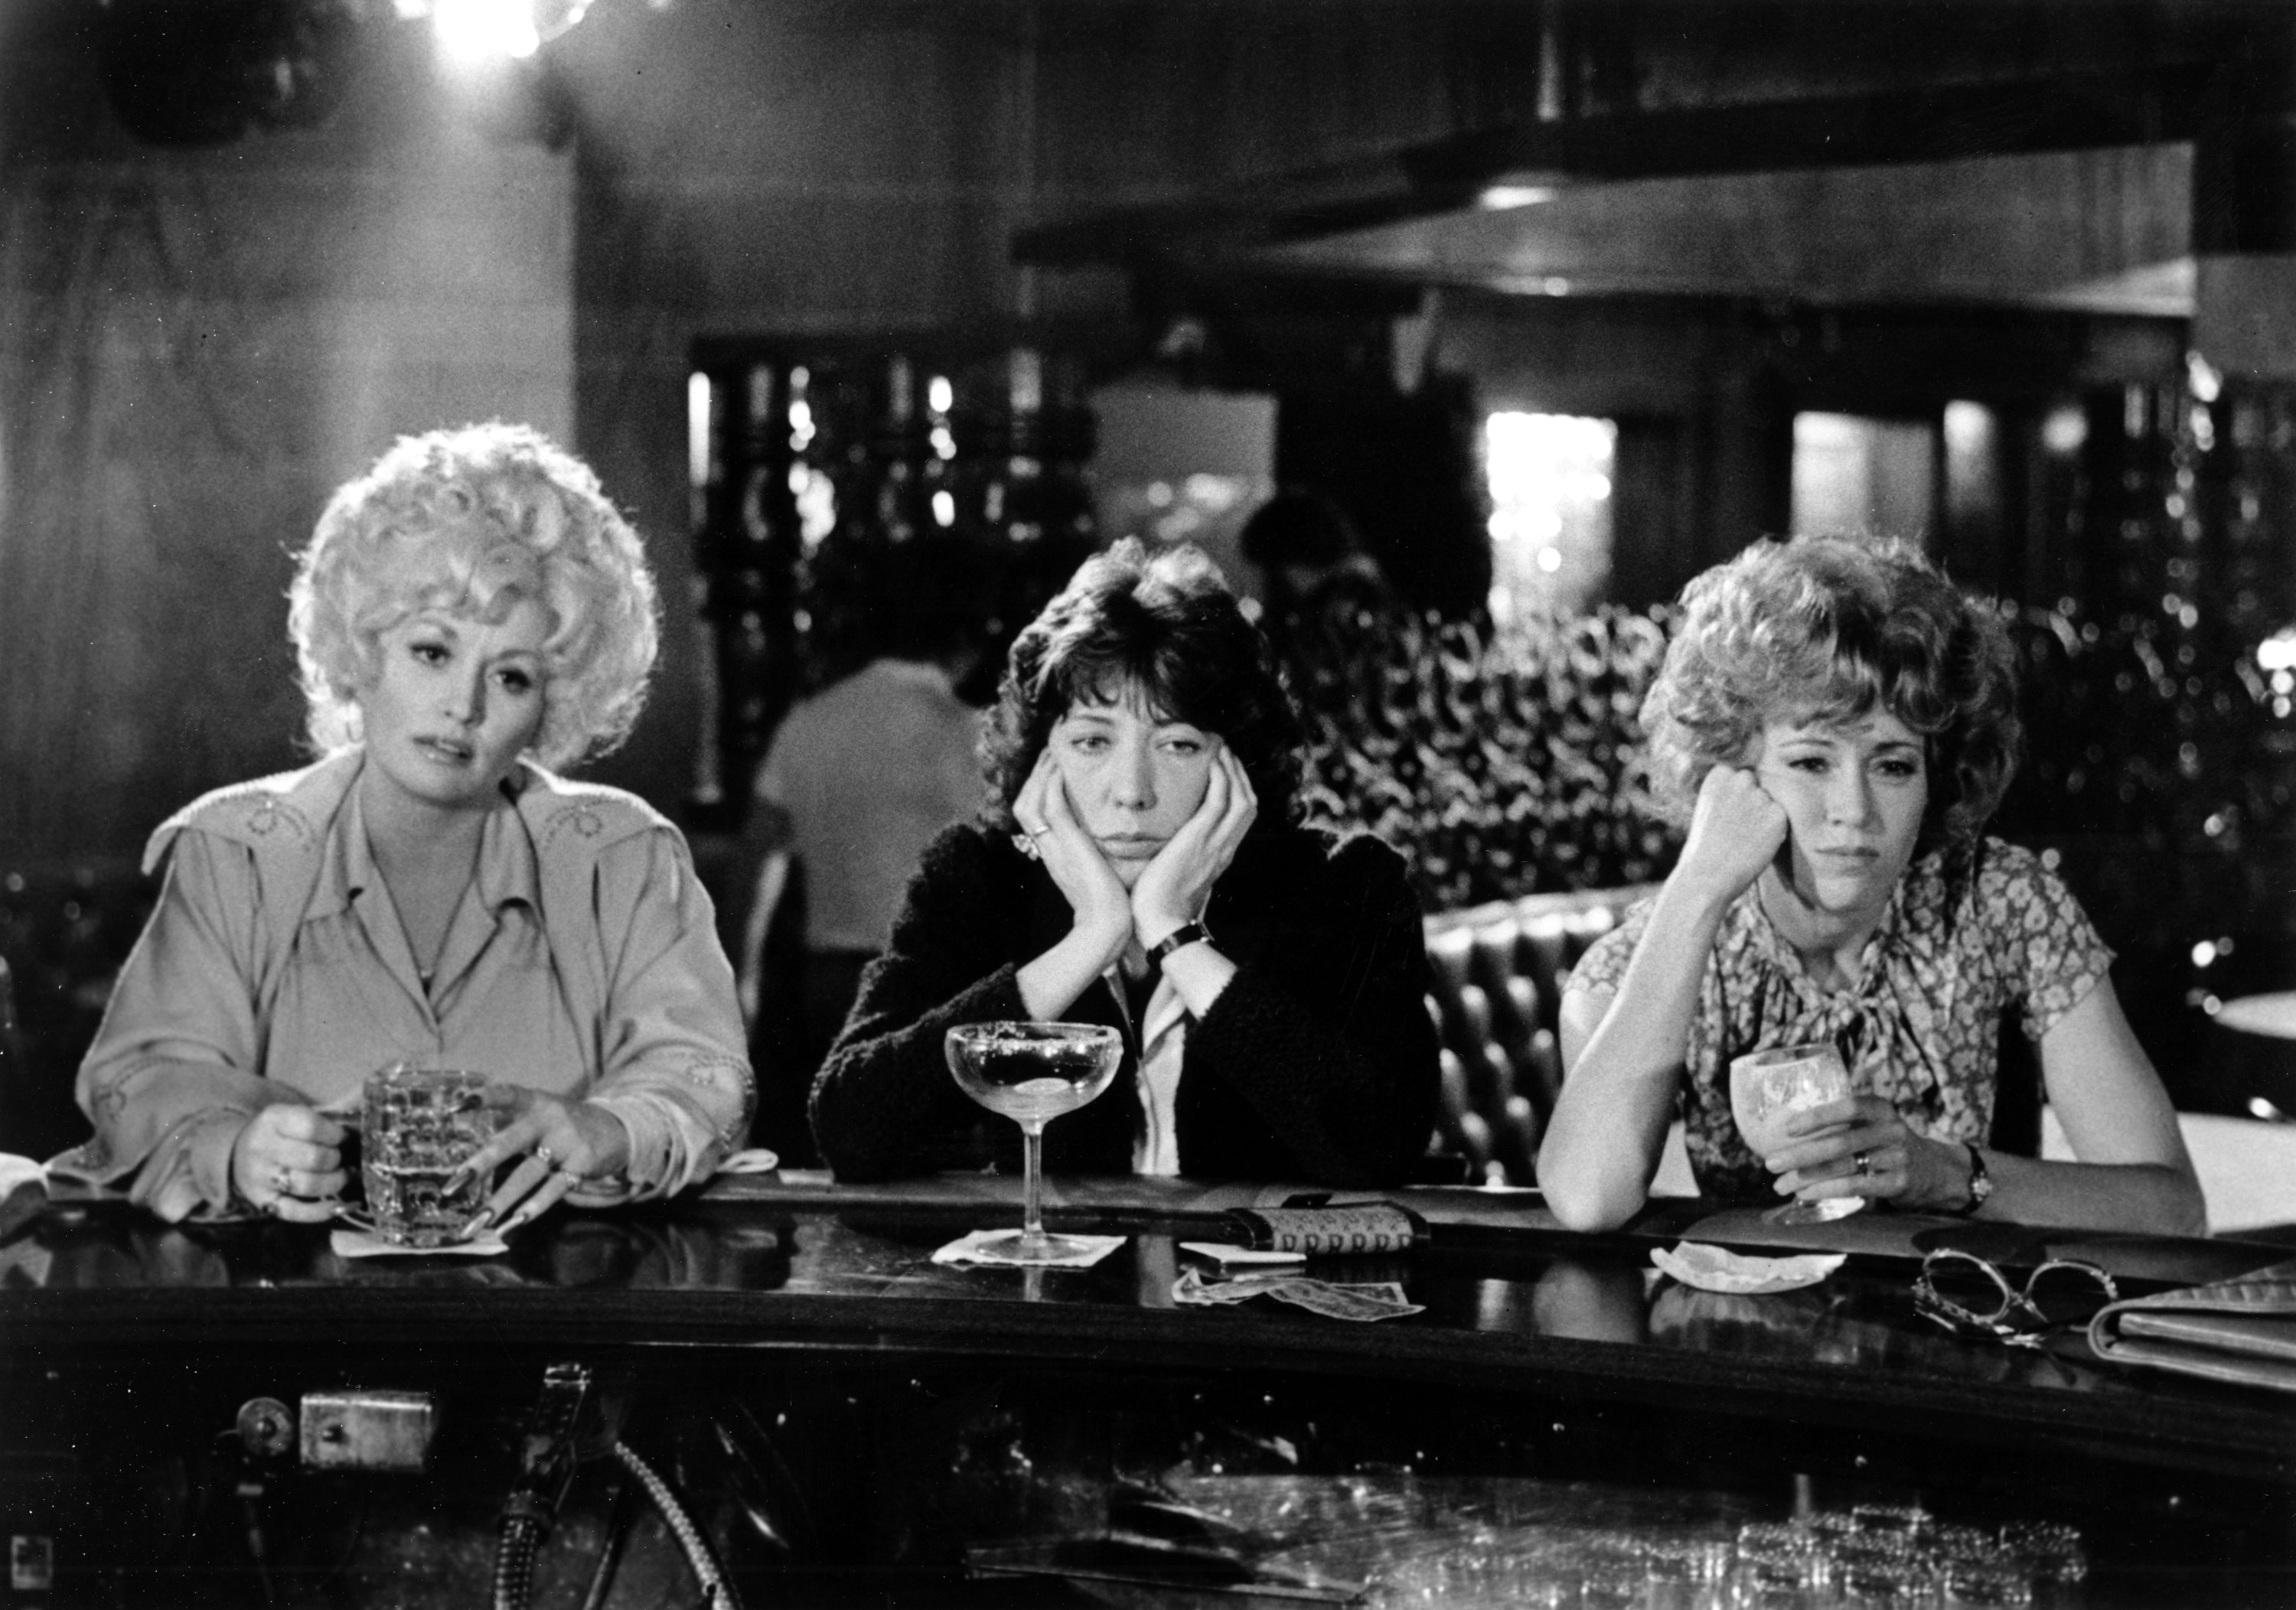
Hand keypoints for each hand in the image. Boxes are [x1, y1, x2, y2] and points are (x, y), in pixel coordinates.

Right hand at [231, 1104, 347, 1222]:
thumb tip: (360, 1134)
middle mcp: (262, 1148)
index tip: (343, 1137)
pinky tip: (340, 1205)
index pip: (311, 1126)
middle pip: (313, 1158)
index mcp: (272, 1119)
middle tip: (339, 1158)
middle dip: (335, 1159)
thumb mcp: (293, 1115)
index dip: (335, 1134)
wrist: (237, 1152)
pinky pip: (296, 1212)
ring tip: (343, 1176)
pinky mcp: (263, 1202)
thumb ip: (323, 1122)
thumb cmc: (279, 1132)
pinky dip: (322, 1211)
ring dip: (334, 1182)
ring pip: (307, 1185)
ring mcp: (260, 1178)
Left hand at [449, 1087, 632, 1234]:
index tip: (453, 1107)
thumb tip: (465, 1159)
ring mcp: (567, 1142)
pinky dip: (533, 1207)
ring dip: (500, 1200)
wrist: (619, 1127)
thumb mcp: (541, 1113)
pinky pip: (555, 1189)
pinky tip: (513, 1223)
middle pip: (510, 1142)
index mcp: (536, 1103)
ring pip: (527, 1174)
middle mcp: (549, 1120)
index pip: (507, 1095)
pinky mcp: (582, 1164)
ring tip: (476, 1222)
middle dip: (480, 1165)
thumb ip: (510, 1127)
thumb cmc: (564, 1125)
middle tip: (451, 1187)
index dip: (483, 1098)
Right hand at [1013, 748, 1131, 958]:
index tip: (1052, 767)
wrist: (1107, 926)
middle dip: (1034, 775)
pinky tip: (1060, 768)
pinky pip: (1051, 808)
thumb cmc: (1111, 905)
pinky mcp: (1067, 846)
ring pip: (1031, 801)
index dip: (1037, 788)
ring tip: (1052, 752)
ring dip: (1040, 774)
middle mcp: (1048, 849)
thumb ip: (1097, 854)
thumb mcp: (1098, 873)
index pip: (1033, 814)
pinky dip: (1052, 786)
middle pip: (1024, 803)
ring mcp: (1055, 847)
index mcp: (1054, 854)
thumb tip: (1111, 841)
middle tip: (1048, 752)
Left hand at [1131, 745, 1255, 943]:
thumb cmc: (1159, 906)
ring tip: (1221, 747)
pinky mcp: (1200, 839)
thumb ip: (1175, 858)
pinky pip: (1219, 801)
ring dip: (1233, 769)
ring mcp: (1216, 843)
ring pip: (1240, 798)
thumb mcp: (1174, 877)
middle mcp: (1224, 848)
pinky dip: (1220, 778)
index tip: (1226, 770)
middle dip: (1241, 774)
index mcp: (1220, 856)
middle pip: (1249, 803)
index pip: (1240, 818)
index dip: (1238, 790)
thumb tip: (1159, 846)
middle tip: (1227, 750)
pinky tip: (1212, 761)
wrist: (1160, 923)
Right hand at [1676, 764, 1787, 905]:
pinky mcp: (1778, 815)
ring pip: (1770, 802)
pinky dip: (1773, 831)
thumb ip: (1729, 793)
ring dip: (1763, 816)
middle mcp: (1741, 779)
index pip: (1738, 775)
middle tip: (1738, 827)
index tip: (1725, 813)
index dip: (1734, 795)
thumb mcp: (1708, 807)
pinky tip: (1755, 844)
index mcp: (1720, 774)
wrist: (1706, 875)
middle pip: (1757, 784)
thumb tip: (1756, 791)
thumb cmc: (1704, 846)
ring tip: (1744, 839)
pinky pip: (1781, 818)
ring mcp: (1760, 796)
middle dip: (1752, 800)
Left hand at [1765, 1095, 1961, 1208]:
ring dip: (1807, 1178)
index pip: (1848, 1106)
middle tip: (1771, 1163)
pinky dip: (1826, 1191)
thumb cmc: (1887, 1145)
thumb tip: (1785, 1137)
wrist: (1935, 1171)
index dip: (1817, 1117)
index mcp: (1881, 1109)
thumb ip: (1843, 1126)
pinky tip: (1805, 1195)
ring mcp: (1897, 1158)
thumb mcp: (1874, 1126)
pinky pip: (1855, 1187)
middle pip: (1840, 1142)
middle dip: (1800, 1154)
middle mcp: (1891, 1130)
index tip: (1787, 1129)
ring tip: (1781, 1185)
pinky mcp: (1898, 1184)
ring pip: (1844, 1167)